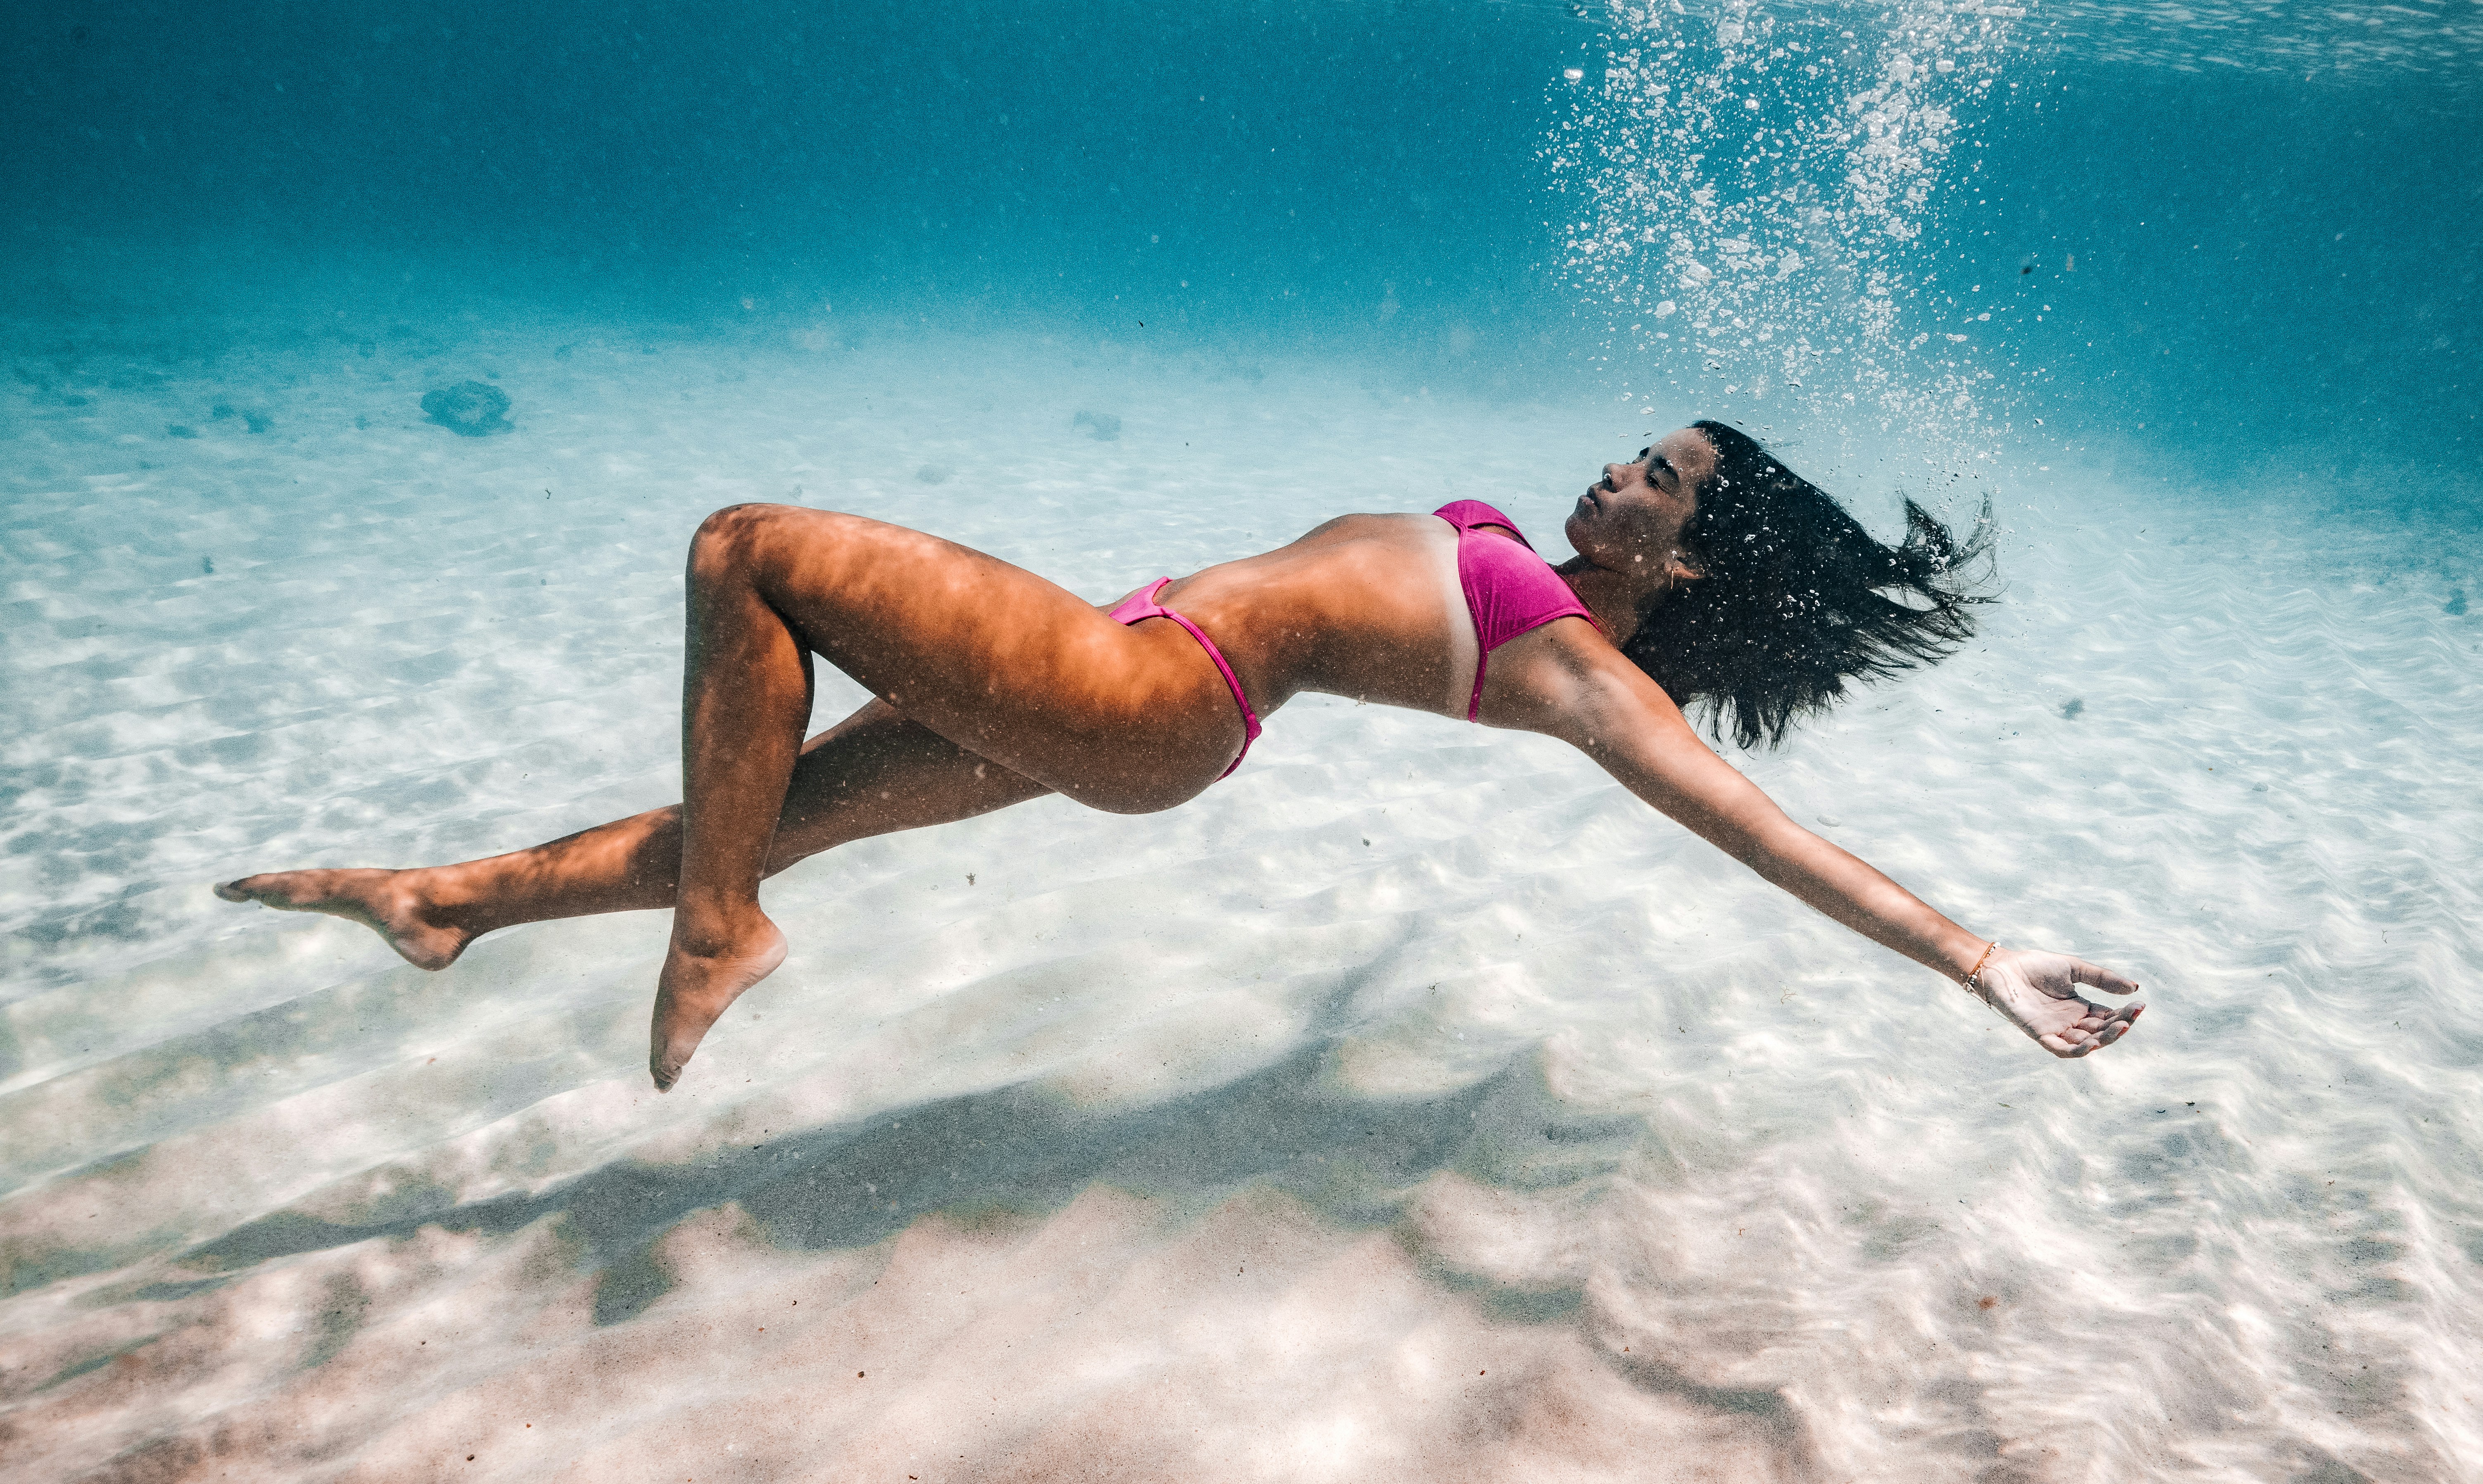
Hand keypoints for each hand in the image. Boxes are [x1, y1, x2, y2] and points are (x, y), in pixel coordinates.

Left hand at [1971, 947, 2143, 1057]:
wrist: (2003, 965)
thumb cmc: (2035, 966)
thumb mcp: (2074, 968)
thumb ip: (2102, 978)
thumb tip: (2135, 987)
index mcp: (2080, 1008)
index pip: (2108, 1017)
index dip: (2124, 1014)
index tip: (2140, 1005)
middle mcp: (2070, 1022)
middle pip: (2101, 1032)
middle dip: (2119, 1026)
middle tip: (2132, 1017)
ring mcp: (2056, 1029)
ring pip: (2085, 1043)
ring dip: (2104, 1039)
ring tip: (2120, 1028)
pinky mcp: (2039, 1034)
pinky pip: (2060, 1049)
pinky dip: (2076, 1051)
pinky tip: (2091, 1045)